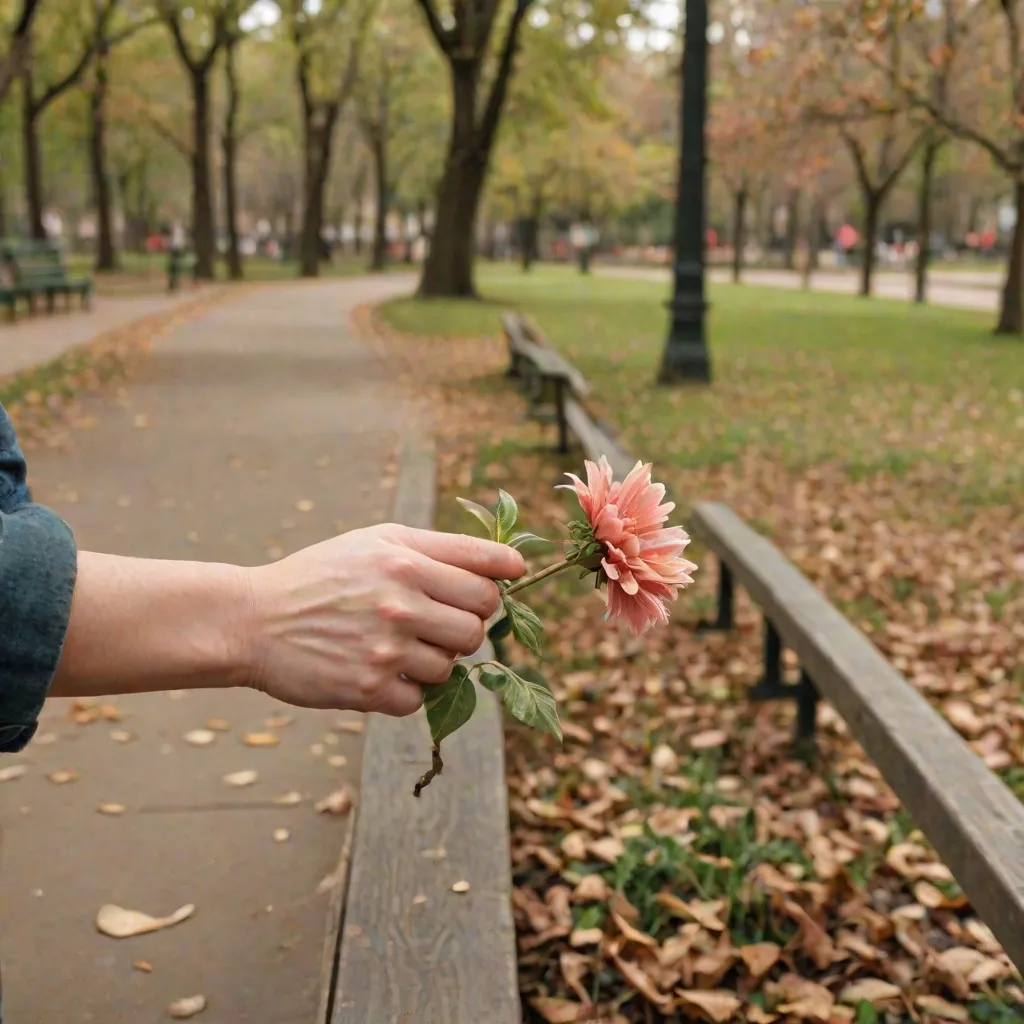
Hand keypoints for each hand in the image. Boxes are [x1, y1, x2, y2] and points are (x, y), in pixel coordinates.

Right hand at [242, 524, 525, 716]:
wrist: (254, 621)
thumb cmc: (322, 575)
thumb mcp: (376, 541)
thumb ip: (439, 548)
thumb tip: (507, 564)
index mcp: (404, 561)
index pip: (487, 576)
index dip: (503, 580)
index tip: (512, 579)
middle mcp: (400, 602)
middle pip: (478, 626)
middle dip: (466, 625)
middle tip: (437, 620)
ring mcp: (386, 649)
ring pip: (452, 665)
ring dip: (434, 659)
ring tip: (397, 644)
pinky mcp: (369, 689)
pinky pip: (420, 699)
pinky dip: (407, 690)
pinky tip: (379, 670)